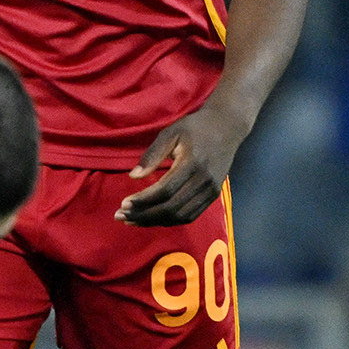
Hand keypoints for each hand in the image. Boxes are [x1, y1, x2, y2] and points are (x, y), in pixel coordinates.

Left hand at [119, 105, 246, 226]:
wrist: (227, 127)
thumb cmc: (195, 127)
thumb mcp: (170, 133)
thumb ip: (152, 155)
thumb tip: (133, 177)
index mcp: (192, 163)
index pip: (165, 190)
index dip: (143, 200)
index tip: (123, 204)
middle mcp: (204, 180)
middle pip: (171, 207)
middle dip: (144, 215)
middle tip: (122, 216)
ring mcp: (211, 190)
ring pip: (181, 216)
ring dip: (155, 222)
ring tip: (133, 221)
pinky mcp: (214, 195)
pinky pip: (191, 215)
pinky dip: (171, 221)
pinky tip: (154, 218)